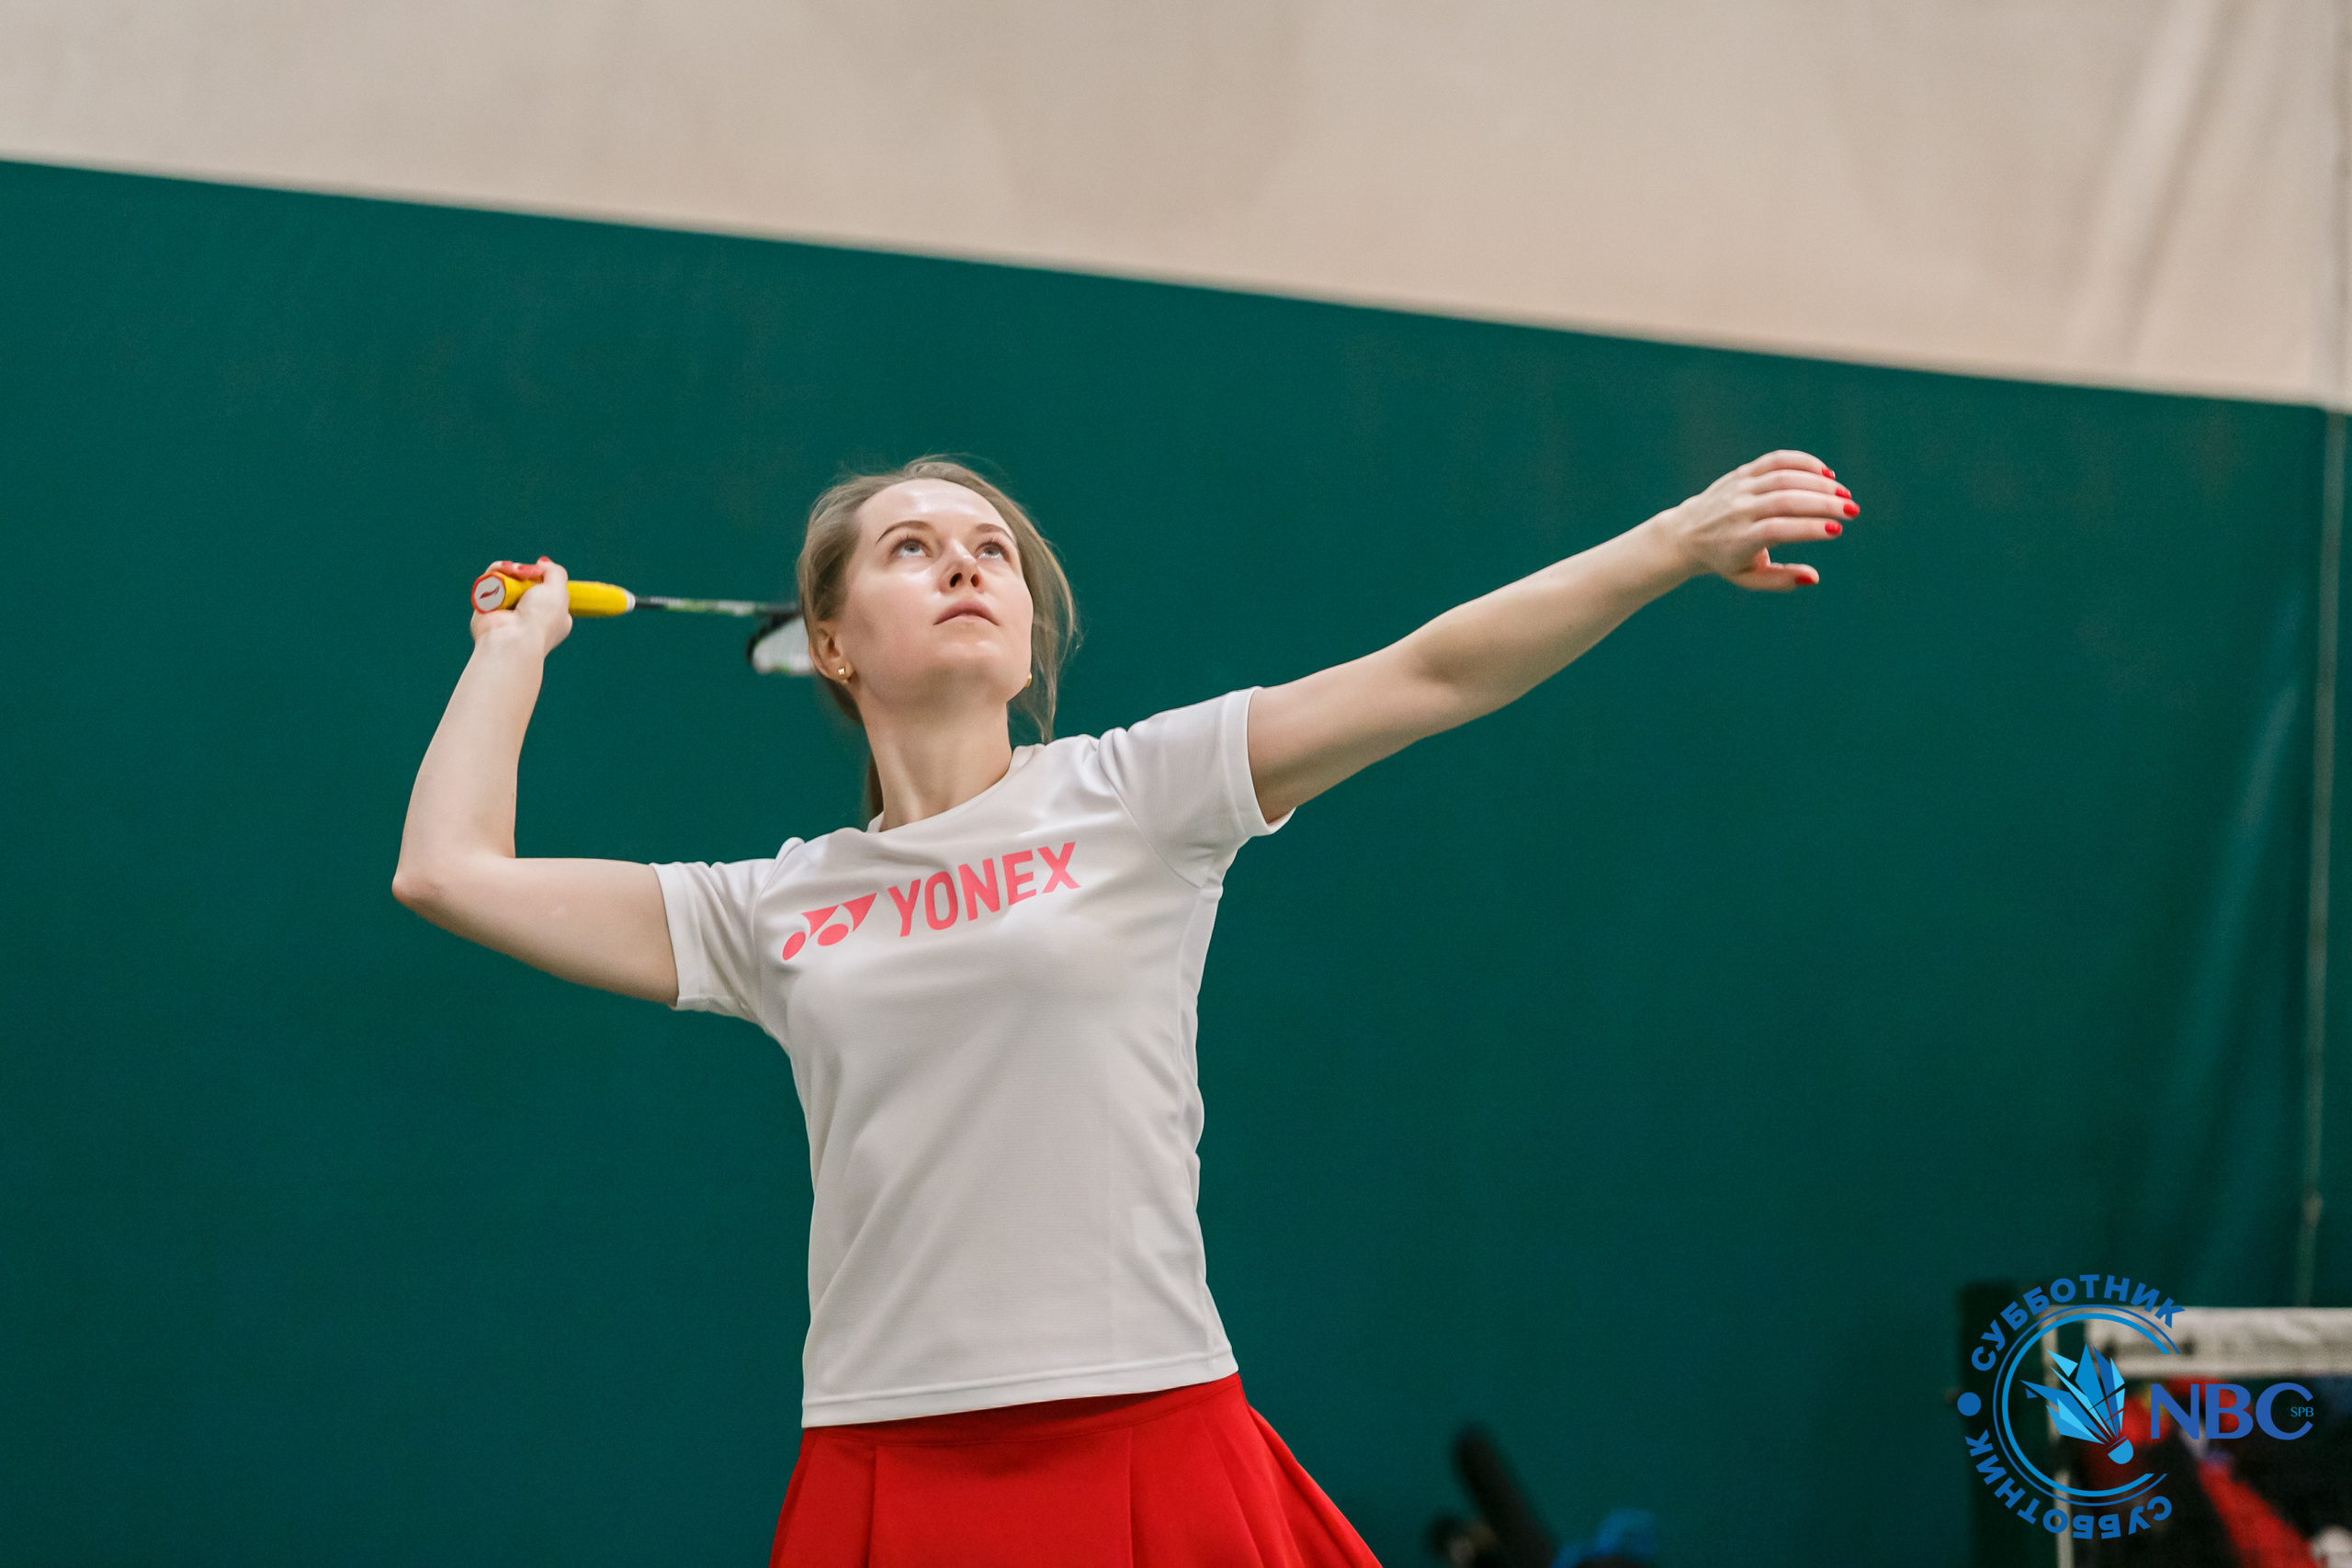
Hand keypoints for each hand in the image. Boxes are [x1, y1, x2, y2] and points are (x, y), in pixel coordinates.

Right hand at [470, 557, 573, 653]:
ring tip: (513, 572)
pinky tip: (501, 571)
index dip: (545, 577)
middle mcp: (530, 613)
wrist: (511, 639)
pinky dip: (495, 572)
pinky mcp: (487, 604)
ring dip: (510, 569)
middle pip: (527, 581)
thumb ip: (556, 572)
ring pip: (508, 578)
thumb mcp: (559, 592)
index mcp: (553, 616)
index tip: (542, 572)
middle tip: (526, 573)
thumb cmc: (539, 620)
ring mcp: (507, 609)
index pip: (550, 591)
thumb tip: (542, 562)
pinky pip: (490, 580)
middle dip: (526, 571)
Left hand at [1649, 451, 1854, 591]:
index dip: (1808, 529)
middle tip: (1853, 511)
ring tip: (1844, 495)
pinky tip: (1826, 473)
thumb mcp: (1747, 578)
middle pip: (1785, 500)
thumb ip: (1780, 580)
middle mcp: (1739, 510)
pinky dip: (1803, 462)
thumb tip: (1814, 577)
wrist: (1686, 534)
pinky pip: (1775, 461)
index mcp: (1740, 539)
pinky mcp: (1743, 472)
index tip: (1836, 531)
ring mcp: (1740, 488)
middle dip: (1823, 503)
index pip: (1778, 529)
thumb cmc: (1725, 560)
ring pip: (1783, 477)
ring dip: (1819, 483)